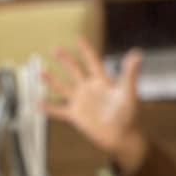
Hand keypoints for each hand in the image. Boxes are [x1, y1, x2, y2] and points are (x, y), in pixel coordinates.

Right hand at [44, 41, 146, 172]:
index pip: (92, 61)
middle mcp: (89, 89)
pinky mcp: (76, 116)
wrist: (122, 137)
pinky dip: (49, 108)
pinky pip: (59, 110)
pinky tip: (38, 104)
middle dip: (65, 59)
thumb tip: (137, 53)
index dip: (85, 50)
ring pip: (63, 88)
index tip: (78, 38)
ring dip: (52, 80)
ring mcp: (81, 102)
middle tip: (54, 49)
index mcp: (102, 81)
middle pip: (74, 70)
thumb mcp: (129, 92)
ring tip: (40, 72)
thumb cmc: (129, 115)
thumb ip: (130, 73)